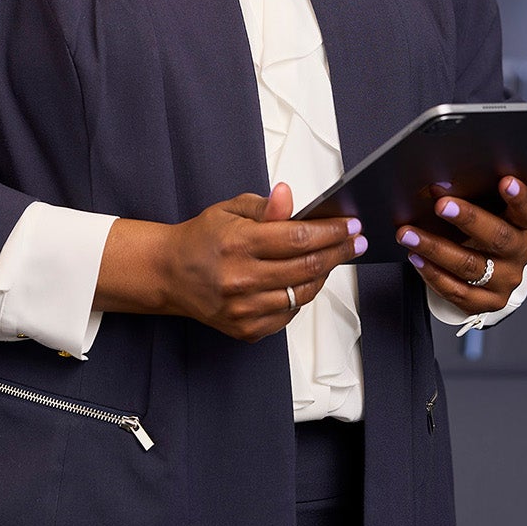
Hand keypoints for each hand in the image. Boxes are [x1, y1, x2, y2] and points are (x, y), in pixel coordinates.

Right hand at [97, 183, 365, 342]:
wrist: (169, 273)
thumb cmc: (202, 237)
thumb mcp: (229, 209)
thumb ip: (265, 207)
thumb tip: (288, 195)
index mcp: (238, 243)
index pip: (298, 238)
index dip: (331, 232)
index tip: (352, 225)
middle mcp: (241, 279)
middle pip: (306, 267)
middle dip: (338, 252)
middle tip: (357, 241)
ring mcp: (243, 309)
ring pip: (301, 294)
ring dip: (323, 275)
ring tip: (333, 258)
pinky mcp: (245, 329)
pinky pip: (288, 315)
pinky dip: (301, 296)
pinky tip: (306, 279)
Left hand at [395, 176, 526, 313]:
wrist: (488, 269)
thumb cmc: (482, 231)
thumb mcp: (483, 210)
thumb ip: (469, 196)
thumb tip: (437, 185)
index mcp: (522, 225)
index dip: (520, 197)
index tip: (506, 181)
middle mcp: (518, 254)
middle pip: (498, 237)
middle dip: (468, 218)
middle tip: (441, 205)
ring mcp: (504, 281)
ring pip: (470, 266)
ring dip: (435, 248)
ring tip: (409, 234)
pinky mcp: (486, 302)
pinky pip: (457, 291)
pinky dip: (433, 273)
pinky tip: (416, 258)